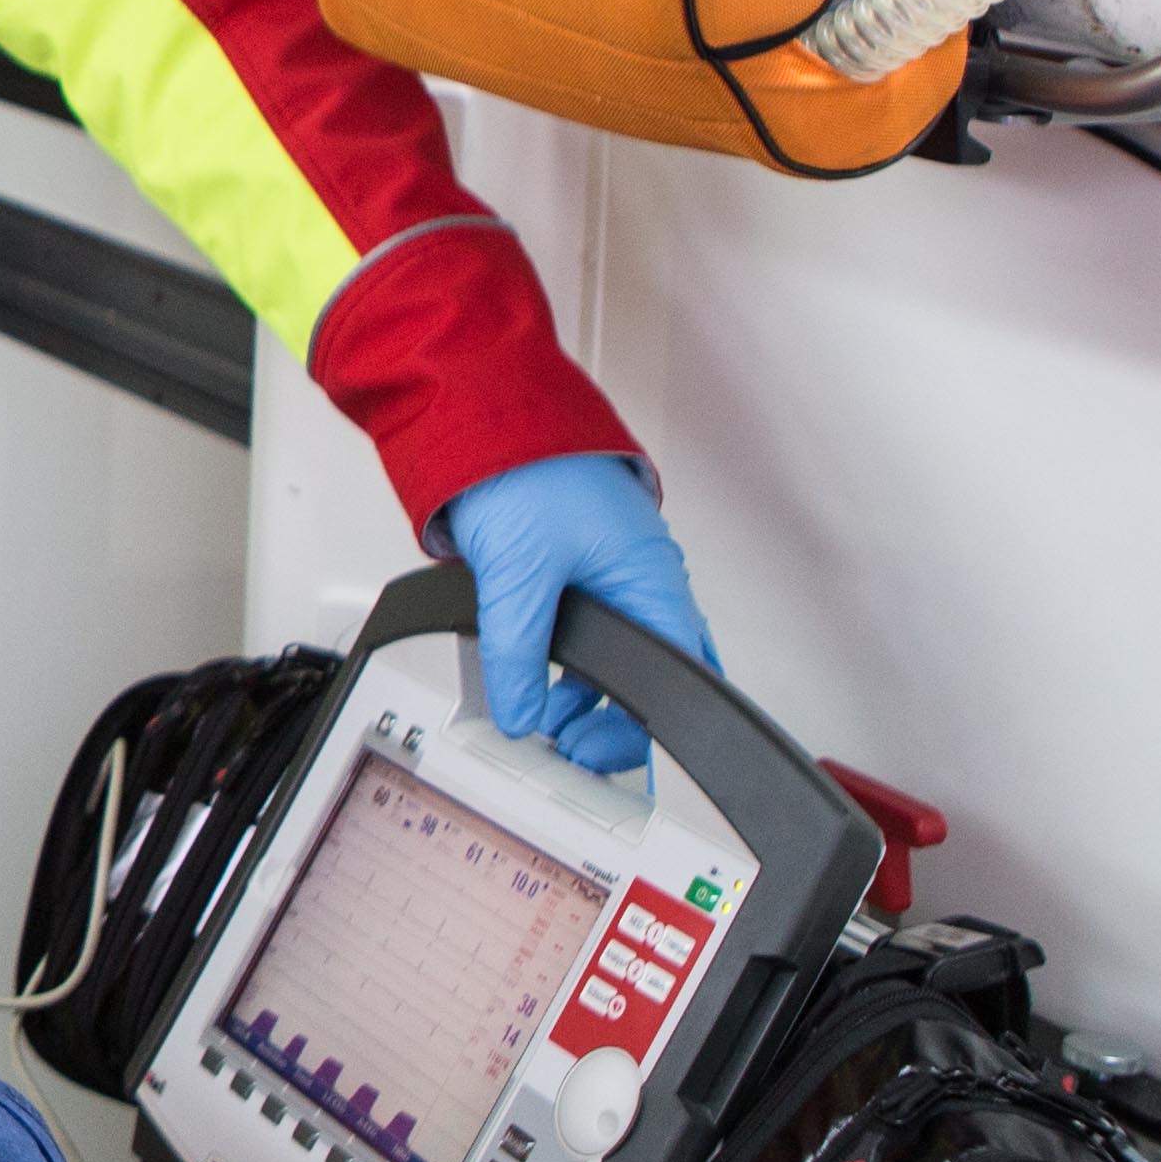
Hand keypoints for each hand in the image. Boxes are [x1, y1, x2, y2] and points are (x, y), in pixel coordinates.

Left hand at [437, 455, 719, 779]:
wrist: (486, 405)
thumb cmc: (526, 466)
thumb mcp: (517, 572)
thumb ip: (518, 652)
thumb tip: (521, 713)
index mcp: (652, 582)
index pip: (674, 680)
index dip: (638, 730)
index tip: (593, 755)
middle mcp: (642, 581)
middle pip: (651, 677)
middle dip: (611, 720)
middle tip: (565, 747)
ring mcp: (611, 574)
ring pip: (614, 658)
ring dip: (579, 694)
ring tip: (539, 718)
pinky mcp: (576, 567)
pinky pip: (583, 632)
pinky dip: (560, 663)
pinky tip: (530, 677)